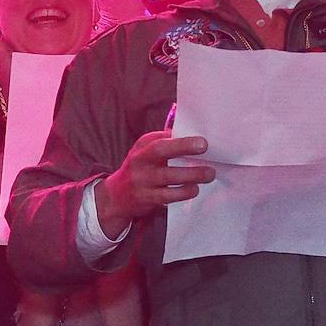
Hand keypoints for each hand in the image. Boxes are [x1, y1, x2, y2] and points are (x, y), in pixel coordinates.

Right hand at [96, 132, 215, 238]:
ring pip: (167, 176)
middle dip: (183, 146)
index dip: (181, 136)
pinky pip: (167, 195)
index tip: (201, 136)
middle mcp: (140, 159)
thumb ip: (166, 140)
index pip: (162, 136)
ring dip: (191, 174)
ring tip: (209, 174)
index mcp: (143, 145)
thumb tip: (190, 128)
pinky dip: (183, 192)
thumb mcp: (147, 151)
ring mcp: (142, 179)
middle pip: (160, 150)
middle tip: (204, 145)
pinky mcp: (146, 197)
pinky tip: (194, 189)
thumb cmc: (141, 169)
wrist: (116, 196)